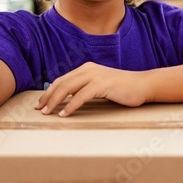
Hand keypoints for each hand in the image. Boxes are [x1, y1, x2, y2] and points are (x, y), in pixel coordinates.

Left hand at [36, 62, 151, 114]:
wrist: (143, 85)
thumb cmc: (124, 88)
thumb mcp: (101, 85)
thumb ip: (87, 88)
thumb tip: (71, 99)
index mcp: (86, 68)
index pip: (62, 79)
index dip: (50, 91)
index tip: (42, 102)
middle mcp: (88, 69)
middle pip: (61, 83)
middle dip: (48, 97)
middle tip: (40, 109)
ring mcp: (95, 76)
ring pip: (67, 88)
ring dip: (55, 101)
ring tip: (48, 113)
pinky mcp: (101, 85)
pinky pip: (80, 96)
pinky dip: (70, 106)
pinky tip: (64, 114)